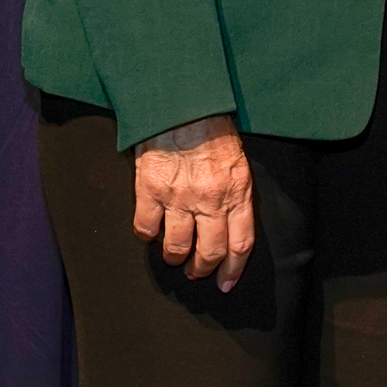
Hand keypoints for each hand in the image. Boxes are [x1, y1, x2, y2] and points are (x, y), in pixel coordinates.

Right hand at [132, 114, 254, 291]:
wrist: (183, 104)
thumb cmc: (213, 128)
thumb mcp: (238, 160)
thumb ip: (235, 192)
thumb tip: (231, 221)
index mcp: (237, 191)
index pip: (240, 242)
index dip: (233, 268)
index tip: (227, 281)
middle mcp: (210, 199)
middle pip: (209, 251)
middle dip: (203, 269)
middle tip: (197, 272)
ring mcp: (179, 198)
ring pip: (176, 247)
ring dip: (175, 257)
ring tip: (174, 256)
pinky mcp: (150, 191)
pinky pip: (146, 228)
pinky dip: (147, 235)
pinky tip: (151, 231)